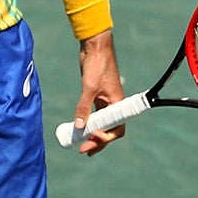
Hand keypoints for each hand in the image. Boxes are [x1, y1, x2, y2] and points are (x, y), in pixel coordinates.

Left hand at [71, 30, 125, 154]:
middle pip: (109, 129)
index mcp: (118, 103)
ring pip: (101, 123)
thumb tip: (79, 127)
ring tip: (82, 146)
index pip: (117, 128)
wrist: (94, 47)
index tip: (92, 137)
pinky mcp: (96, 96)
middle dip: (98, 141)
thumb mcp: (89, 87)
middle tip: (84, 150)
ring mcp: (105, 101)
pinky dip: (88, 123)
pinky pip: (94, 115)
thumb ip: (84, 107)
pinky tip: (80, 129)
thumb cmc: (97, 64)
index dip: (106, 137)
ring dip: (93, 135)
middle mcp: (113, 104)